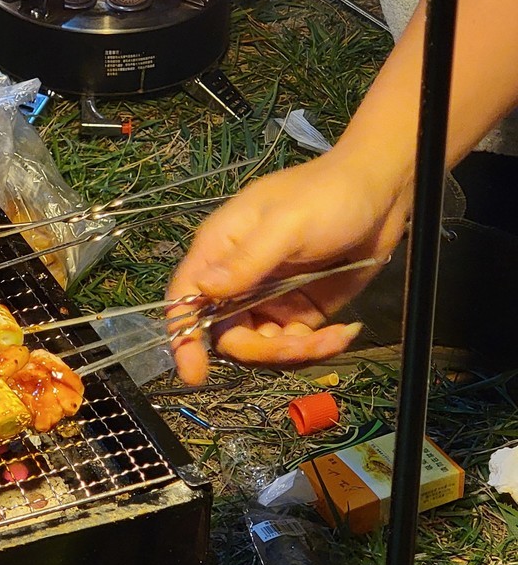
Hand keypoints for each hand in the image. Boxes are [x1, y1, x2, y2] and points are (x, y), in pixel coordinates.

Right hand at [166, 149, 409, 383]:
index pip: (186, 298)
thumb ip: (246, 261)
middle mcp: (239, 280)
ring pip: (263, 346)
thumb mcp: (286, 224)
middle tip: (301, 344)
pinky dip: (319, 348)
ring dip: (296, 352)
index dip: (184, 336)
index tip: (194, 374)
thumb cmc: (325, 196)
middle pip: (227, 333)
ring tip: (334, 336)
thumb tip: (201, 291)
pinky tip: (345, 331)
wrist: (380, 191)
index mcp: (220, 251)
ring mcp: (270, 298)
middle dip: (262, 350)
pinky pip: (297, 344)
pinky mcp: (301, 310)